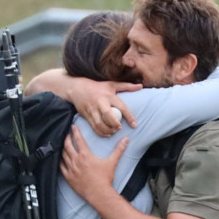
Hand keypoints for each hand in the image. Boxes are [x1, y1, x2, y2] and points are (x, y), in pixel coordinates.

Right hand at [24, 69, 141, 134]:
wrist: (77, 88)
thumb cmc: (98, 86)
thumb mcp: (112, 84)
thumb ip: (127, 86)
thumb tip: (141, 87)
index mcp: (109, 95)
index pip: (121, 107)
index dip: (129, 116)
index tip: (135, 125)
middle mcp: (100, 102)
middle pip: (108, 116)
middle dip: (115, 124)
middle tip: (119, 128)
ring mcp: (92, 109)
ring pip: (100, 124)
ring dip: (108, 130)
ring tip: (113, 132)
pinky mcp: (86, 115)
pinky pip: (94, 127)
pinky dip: (100, 132)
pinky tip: (106, 134)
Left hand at [60, 126, 128, 204]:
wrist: (99, 194)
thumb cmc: (105, 179)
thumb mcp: (112, 162)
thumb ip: (119, 149)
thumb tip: (126, 139)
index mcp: (86, 155)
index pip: (78, 139)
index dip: (75, 131)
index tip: (73, 127)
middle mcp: (76, 160)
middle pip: (67, 145)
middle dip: (66, 137)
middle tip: (66, 133)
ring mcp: (71, 169)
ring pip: (63, 155)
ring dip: (62, 147)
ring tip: (62, 143)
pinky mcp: (68, 177)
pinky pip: (61, 166)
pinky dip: (59, 160)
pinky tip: (60, 158)